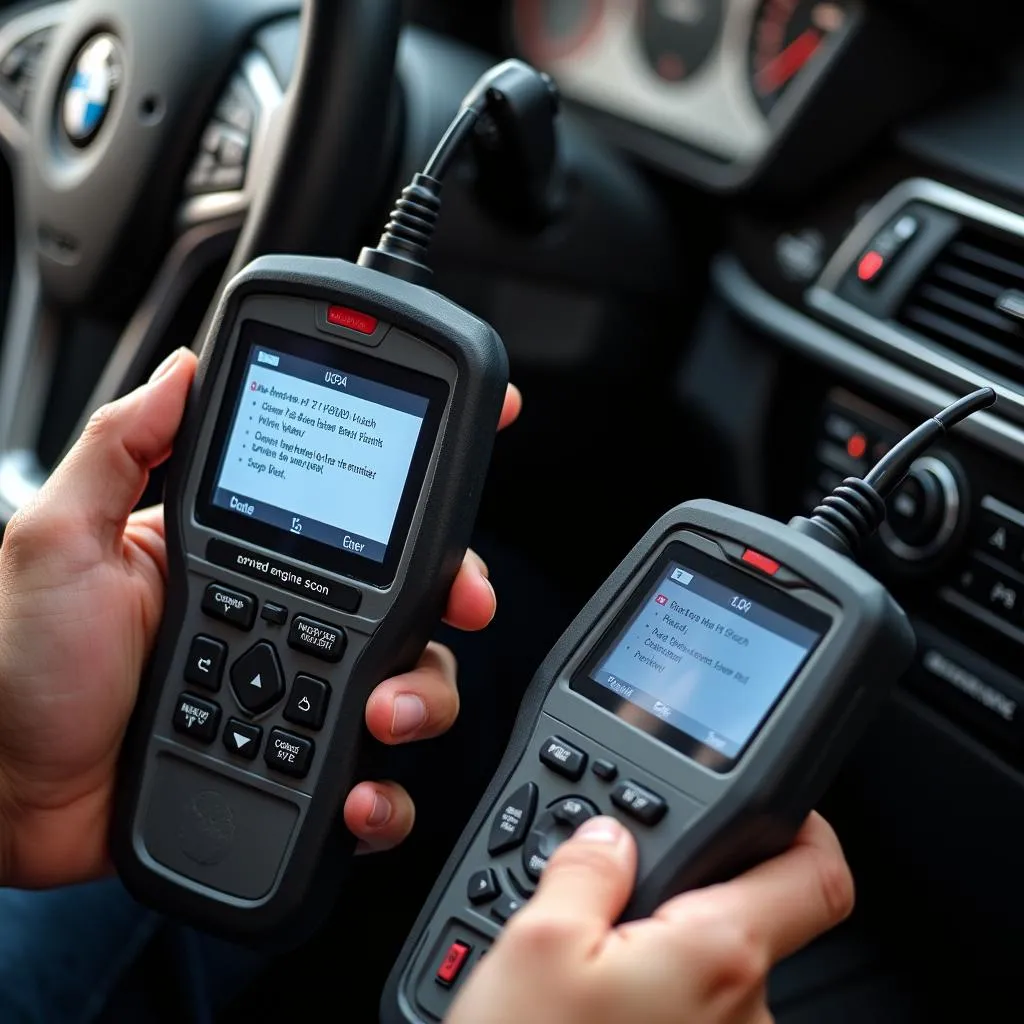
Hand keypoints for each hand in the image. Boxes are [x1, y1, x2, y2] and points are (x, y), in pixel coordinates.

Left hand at [0, 347, 521, 885]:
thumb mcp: (58, 540)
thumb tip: (182, 369)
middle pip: (409, 591)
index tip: (481, 425)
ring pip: (411, 680)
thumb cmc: (21, 667)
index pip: (347, 498)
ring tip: (384, 711)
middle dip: (455, 590)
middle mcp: (289, 614)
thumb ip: (118, 450)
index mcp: (248, 550)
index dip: (418, 465)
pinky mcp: (303, 764)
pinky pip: (375, 776)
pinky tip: (358, 796)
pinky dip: (386, 793)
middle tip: (459, 601)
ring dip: (425, 694)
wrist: (5, 798)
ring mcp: (301, 689)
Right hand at [448, 813, 853, 1023]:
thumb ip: (584, 869)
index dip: (804, 827)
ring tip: (582, 971)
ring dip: (656, 955)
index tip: (774, 809)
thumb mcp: (536, 944)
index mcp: (718, 956)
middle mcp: (745, 1014)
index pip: (818, 876)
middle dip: (682, 899)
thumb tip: (607, 837)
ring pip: (708, 974)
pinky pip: (690, 1016)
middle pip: (745, 919)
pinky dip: (650, 999)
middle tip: (606, 903)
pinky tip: (591, 1012)